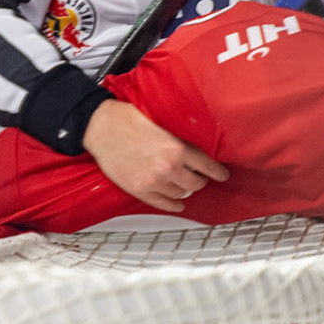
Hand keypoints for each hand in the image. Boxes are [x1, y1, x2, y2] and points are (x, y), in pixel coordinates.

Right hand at [81, 98, 228, 212]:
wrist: (100, 127)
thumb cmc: (128, 119)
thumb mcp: (162, 121)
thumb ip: (180, 135)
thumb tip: (198, 143)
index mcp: (177, 148)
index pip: (208, 166)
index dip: (218, 172)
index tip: (222, 175)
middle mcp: (168, 168)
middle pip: (196, 183)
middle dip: (200, 179)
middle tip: (199, 176)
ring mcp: (153, 182)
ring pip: (181, 193)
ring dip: (185, 188)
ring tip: (184, 183)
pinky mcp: (139, 190)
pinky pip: (163, 204)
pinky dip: (173, 204)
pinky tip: (178, 203)